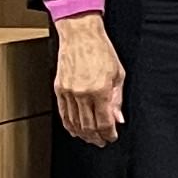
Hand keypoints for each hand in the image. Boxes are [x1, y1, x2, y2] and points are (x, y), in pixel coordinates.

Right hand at [51, 14, 125, 147]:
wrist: (81, 35)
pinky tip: (75, 130)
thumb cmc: (101, 50)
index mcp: (100, 90)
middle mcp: (83, 93)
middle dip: (96, 137)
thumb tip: (118, 119)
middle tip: (102, 141)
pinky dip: (69, 124)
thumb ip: (117, 100)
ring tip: (90, 138)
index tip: (112, 137)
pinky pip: (63, 113)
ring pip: (75, 122)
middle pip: (89, 126)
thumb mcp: (118, 74)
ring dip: (83, 134)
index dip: (109, 134)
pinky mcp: (59, 89)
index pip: (104, 122)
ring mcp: (68, 92)